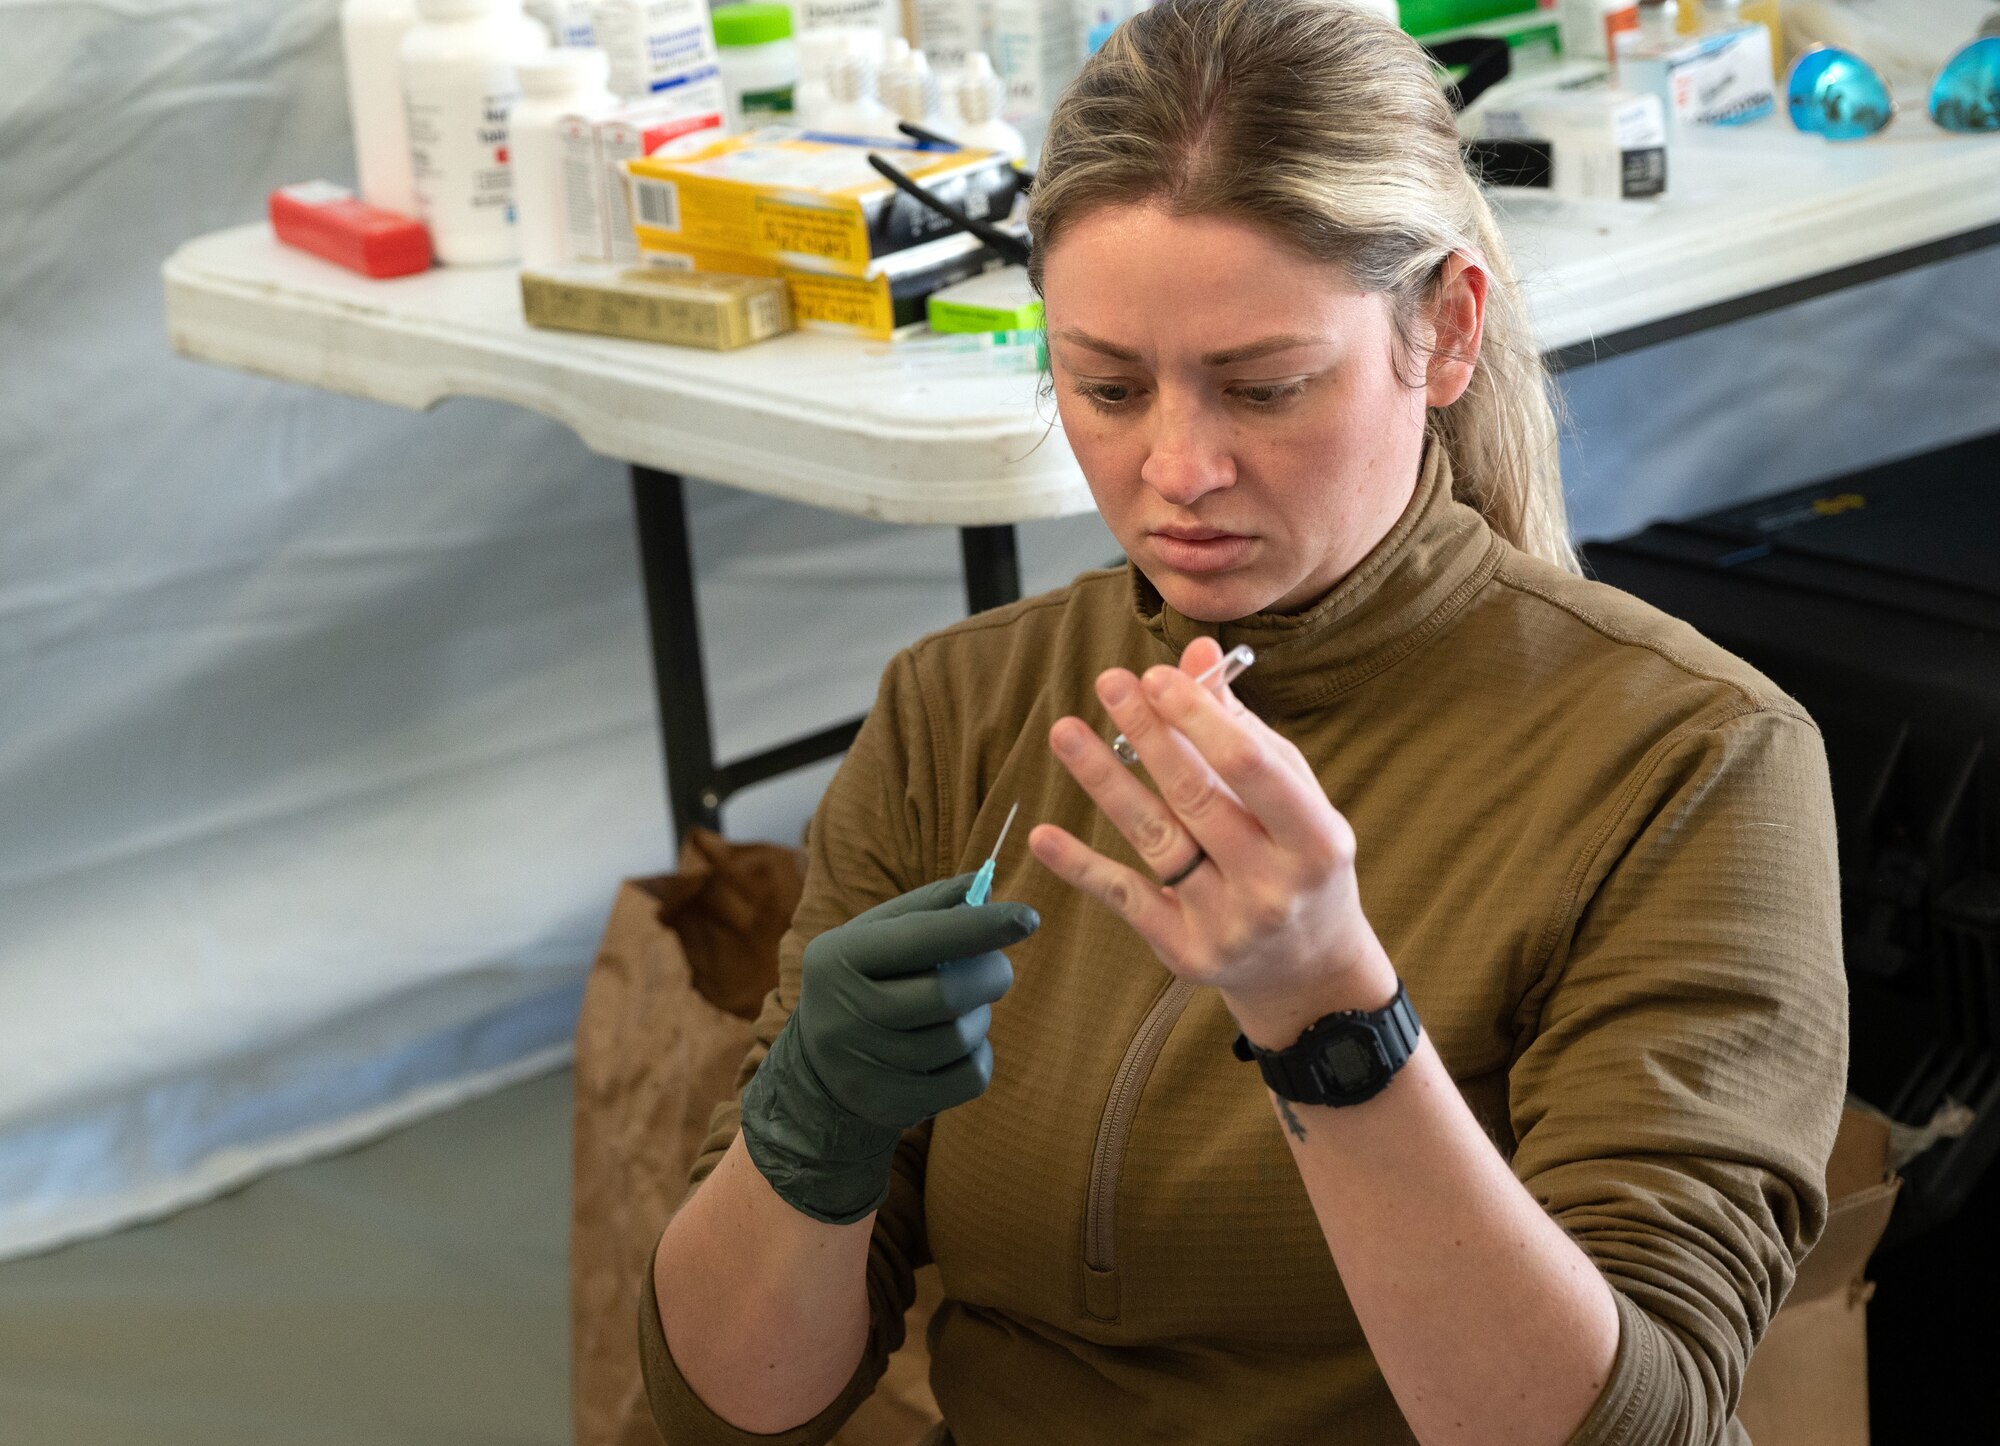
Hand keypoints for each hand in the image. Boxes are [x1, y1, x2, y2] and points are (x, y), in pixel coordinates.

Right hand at [740, 873, 1039, 1222]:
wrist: (818, 1069)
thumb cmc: (863, 980)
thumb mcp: (878, 935)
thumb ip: (930, 907)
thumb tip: (989, 884)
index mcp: (840, 957)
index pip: (920, 938)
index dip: (979, 927)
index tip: (1028, 916)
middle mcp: (845, 1012)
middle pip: (947, 995)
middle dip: (990, 975)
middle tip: (999, 968)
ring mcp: (865, 1066)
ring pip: (961, 1037)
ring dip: (981, 1016)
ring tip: (965, 1007)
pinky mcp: (891, 1105)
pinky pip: (969, 1079)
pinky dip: (980, 1056)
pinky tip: (960, 1045)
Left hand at [1027, 637, 1393, 1049]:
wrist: (1308, 970)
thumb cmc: (1299, 859)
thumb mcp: (1293, 796)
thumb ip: (1243, 728)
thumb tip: (1198, 656)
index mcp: (1315, 838)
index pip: (1249, 767)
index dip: (1198, 718)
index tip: (1157, 676)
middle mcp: (1273, 885)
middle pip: (1195, 797)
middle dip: (1148, 734)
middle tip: (1108, 683)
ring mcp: (1228, 923)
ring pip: (1155, 840)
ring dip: (1105, 782)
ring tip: (1065, 733)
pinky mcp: (1186, 952)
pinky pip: (1126, 898)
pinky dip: (1082, 866)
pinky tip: (1044, 835)